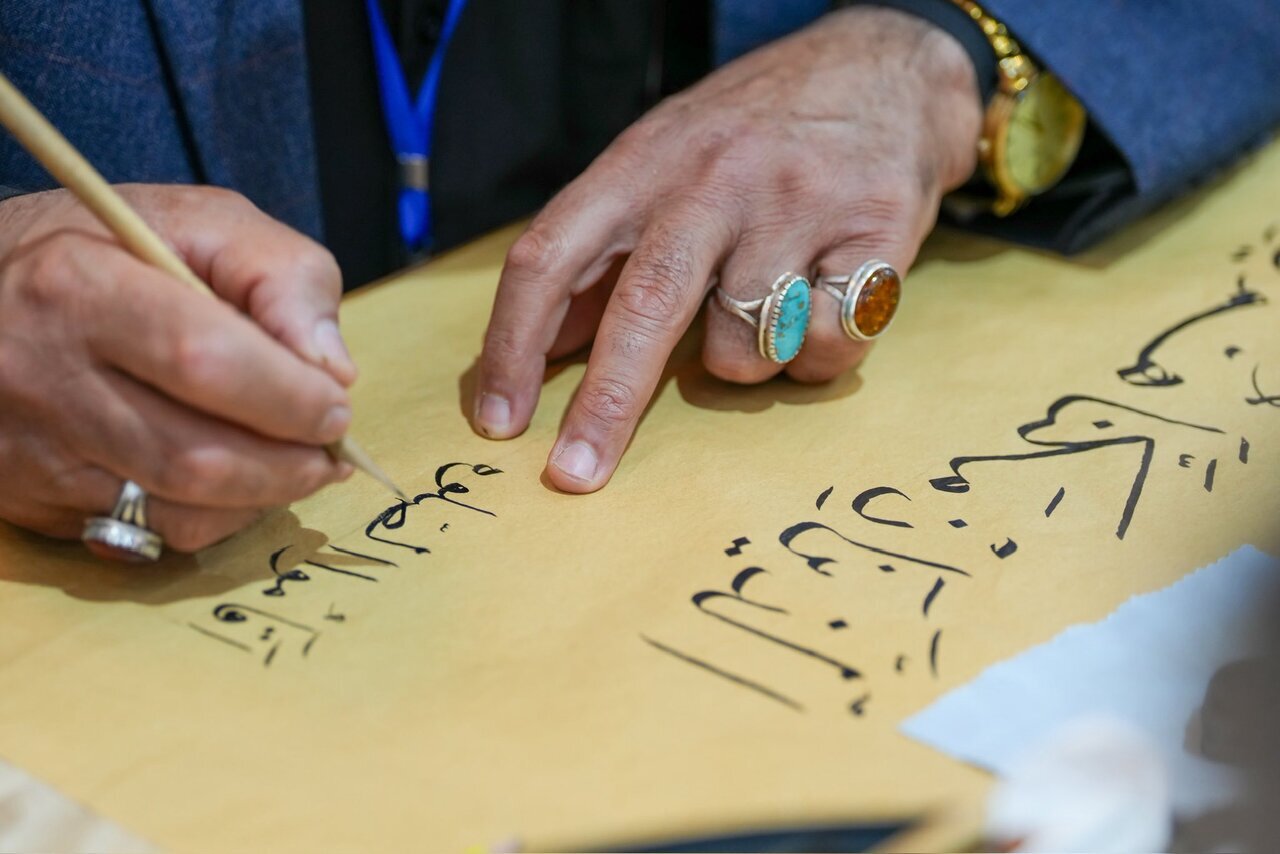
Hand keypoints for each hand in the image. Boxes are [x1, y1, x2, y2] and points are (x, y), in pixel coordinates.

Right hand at [0, 184, 356, 549]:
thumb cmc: (110, 249)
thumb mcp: (199, 221)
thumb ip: (282, 275)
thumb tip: (333, 370)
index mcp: (81, 286)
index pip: (206, 361)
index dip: (289, 397)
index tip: (336, 406)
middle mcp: (43, 376)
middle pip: (195, 456)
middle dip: (290, 464)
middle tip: (331, 449)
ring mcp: (33, 451)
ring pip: (176, 511)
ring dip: (261, 499)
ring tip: (299, 466)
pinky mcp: (34, 502)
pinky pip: (148, 536)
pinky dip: (215, 519)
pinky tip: (238, 483)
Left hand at [473, 7, 981, 491]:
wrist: (884, 66)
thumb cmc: (752, 133)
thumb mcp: (660, 163)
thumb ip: (602, 254)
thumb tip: (540, 352)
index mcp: (643, 165)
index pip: (551, 256)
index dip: (512, 344)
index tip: (498, 420)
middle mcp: (713, 182)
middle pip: (645, 308)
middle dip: (605, 405)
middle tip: (574, 474)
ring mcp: (795, 206)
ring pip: (741, 348)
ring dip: (742, 364)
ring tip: (766, 308)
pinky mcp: (873, 234)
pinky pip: (825, 348)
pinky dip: (816, 356)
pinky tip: (824, 305)